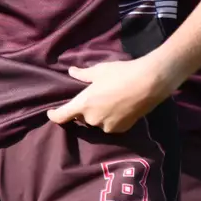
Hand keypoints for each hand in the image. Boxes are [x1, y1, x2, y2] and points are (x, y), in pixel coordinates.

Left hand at [46, 58, 176, 133]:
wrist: (149, 83)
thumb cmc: (121, 73)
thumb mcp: (99, 71)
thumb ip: (83, 74)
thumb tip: (71, 72)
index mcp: (84, 104)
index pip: (62, 116)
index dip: (54, 115)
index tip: (51, 113)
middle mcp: (92, 119)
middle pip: (82, 117)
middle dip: (84, 109)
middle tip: (94, 96)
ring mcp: (107, 126)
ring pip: (97, 122)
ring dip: (98, 114)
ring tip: (110, 99)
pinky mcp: (120, 129)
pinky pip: (110, 125)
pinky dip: (111, 118)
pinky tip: (120, 106)